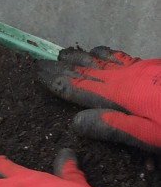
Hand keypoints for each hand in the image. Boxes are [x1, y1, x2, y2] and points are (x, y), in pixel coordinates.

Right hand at [37, 46, 160, 152]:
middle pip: (85, 70)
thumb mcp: (149, 134)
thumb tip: (75, 122)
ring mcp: (136, 69)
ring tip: (62, 55)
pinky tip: (97, 52)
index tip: (37, 74)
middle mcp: (122, 78)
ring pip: (100, 60)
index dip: (56, 80)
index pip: (78, 87)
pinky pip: (118, 56)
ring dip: (78, 57)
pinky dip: (102, 53)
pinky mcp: (149, 66)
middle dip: (61, 67)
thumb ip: (114, 126)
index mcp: (118, 96)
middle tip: (41, 63)